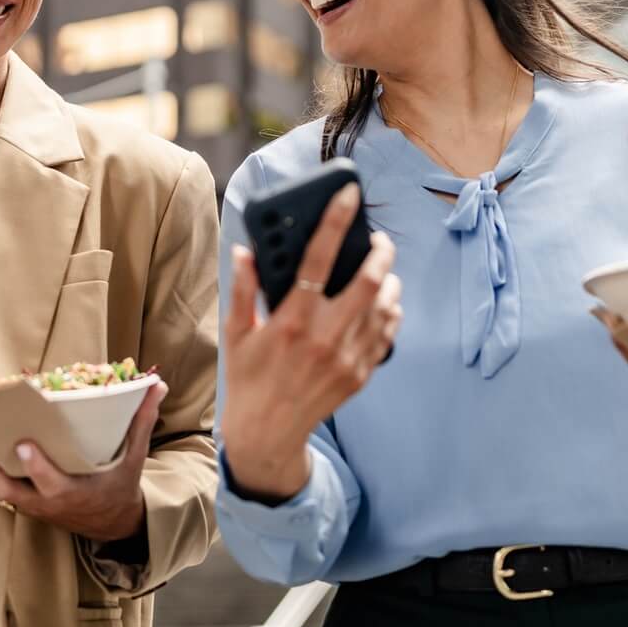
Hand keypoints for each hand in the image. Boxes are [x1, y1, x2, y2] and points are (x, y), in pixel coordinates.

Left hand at [0, 379, 166, 542]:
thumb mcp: (134, 458)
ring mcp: (31, 505)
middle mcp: (46, 502)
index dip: (36, 467)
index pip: (51, 483)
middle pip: (6, 488)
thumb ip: (141, 422)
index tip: (24, 444)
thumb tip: (157, 385)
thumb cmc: (120, 485)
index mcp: (74, 493)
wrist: (110, 524)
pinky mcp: (22, 503)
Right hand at [219, 183, 400, 502]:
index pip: (317, 259)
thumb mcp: (237, 332)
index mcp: (291, 321)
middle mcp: (324, 337)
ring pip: (386, 305)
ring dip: (389, 280)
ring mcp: (347, 358)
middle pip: (369, 280)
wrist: (268, 433)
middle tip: (379, 238)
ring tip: (381, 269)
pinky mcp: (361, 374)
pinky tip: (382, 302)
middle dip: (380, 250)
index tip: (348, 193)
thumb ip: (244, 289)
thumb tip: (247, 250)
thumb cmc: (248, 377)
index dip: (335, 220)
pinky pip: (388, 334)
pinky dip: (390, 312)